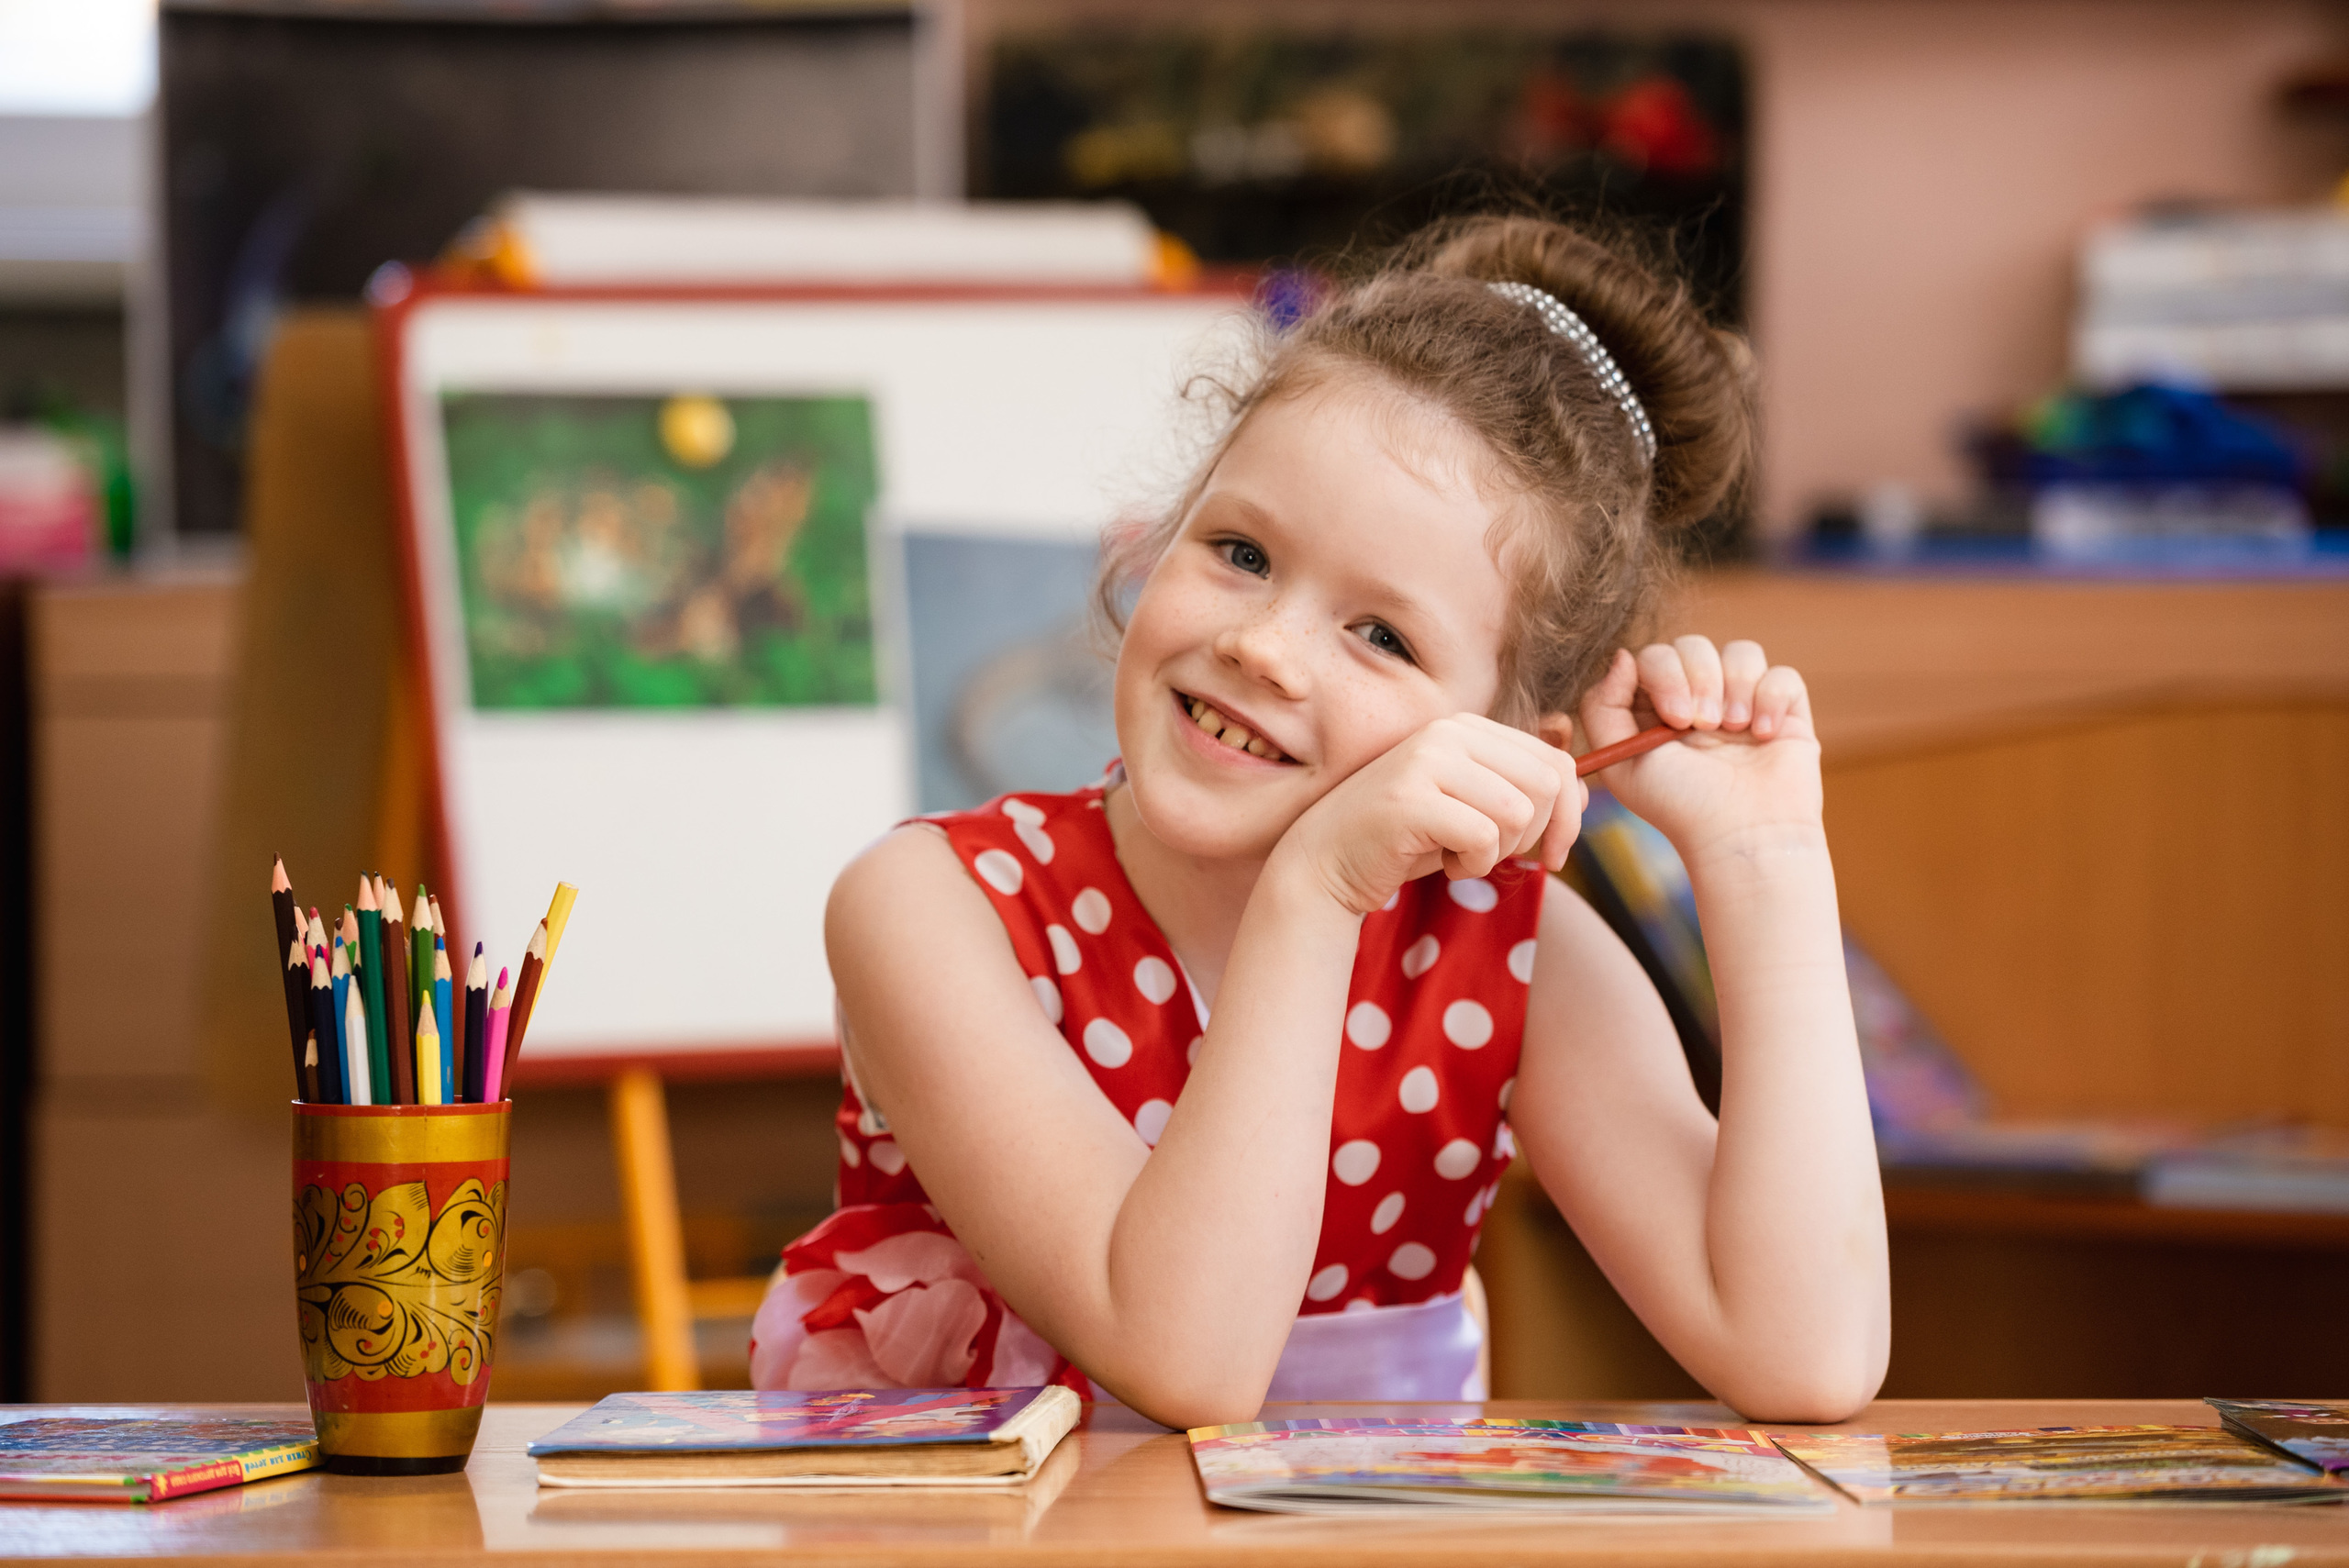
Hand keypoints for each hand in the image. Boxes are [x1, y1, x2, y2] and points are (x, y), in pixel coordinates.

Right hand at [1271, 715, 1583, 915]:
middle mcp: (1449, 733)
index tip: (1552, 855)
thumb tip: (1585, 795)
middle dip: (1537, 835)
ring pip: (1518, 812)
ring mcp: (1427, 761)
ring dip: (1500, 852)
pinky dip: (1473, 865)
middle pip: (1546, 785)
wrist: (1327, 860)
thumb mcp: (1470, 807)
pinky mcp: (1411, 799)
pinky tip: (1444, 865)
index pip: (1556, 762)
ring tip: (1462, 856)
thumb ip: (1519, 792)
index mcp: (1468, 728)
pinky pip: (1483, 837)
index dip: (1569, 815)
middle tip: (1500, 856)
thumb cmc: (1406, 839)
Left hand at [1578, 638, 1822, 863]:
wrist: (1742, 835)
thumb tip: (1623, 656)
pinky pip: (1783, 675)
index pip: (1655, 657)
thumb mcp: (1621, 761)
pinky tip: (1762, 735)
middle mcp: (1700, 700)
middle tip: (1701, 727)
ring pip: (1741, 652)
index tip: (1673, 719)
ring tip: (1735, 730)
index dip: (1663, 675)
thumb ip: (1603, 706)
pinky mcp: (1785, 711)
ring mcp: (1743, 703)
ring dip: (1734, 687)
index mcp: (1658, 708)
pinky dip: (1771, 699)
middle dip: (1697, 679)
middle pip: (1694, 646)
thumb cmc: (1679, 805)